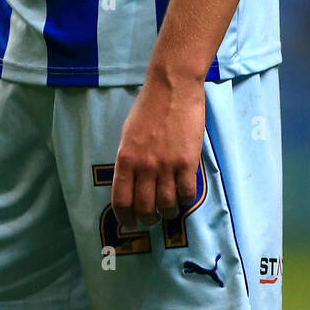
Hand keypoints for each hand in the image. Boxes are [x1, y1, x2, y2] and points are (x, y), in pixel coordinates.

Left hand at [111, 68, 204, 231]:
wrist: (173, 86)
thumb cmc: (148, 106)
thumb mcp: (128, 133)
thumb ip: (129, 159)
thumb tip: (131, 182)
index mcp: (126, 158)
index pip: (121, 200)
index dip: (125, 217)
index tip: (129, 223)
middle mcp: (144, 166)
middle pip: (144, 208)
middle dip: (147, 219)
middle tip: (151, 218)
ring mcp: (167, 165)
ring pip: (166, 205)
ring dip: (167, 213)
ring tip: (169, 210)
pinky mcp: (188, 162)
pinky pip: (187, 193)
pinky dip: (185, 201)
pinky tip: (183, 197)